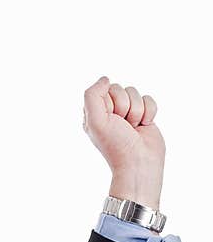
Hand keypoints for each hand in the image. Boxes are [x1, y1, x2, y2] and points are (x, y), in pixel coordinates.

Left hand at [82, 76, 164, 208]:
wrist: (139, 162)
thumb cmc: (115, 144)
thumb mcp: (96, 120)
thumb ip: (92, 95)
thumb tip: (105, 78)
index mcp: (94, 112)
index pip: (104, 89)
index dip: (110, 102)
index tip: (110, 119)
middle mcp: (109, 111)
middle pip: (120, 88)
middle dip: (125, 106)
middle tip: (123, 125)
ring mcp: (127, 113)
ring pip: (135, 92)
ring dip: (137, 110)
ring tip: (132, 127)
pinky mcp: (143, 114)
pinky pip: (149, 99)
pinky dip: (149, 112)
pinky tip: (144, 125)